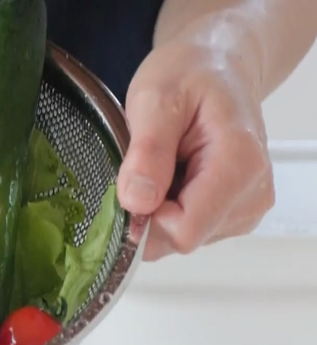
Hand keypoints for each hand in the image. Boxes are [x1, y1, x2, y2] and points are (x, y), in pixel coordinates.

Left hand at [117, 34, 274, 261]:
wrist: (219, 64)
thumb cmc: (190, 73)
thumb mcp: (155, 97)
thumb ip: (147, 151)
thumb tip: (137, 201)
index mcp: (239, 165)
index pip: (183, 232)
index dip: (145, 220)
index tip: (131, 183)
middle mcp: (251, 195)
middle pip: (179, 240)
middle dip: (148, 214)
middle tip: (146, 166)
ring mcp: (245, 210)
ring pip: (177, 240)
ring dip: (157, 211)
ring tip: (165, 165)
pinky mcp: (233, 216)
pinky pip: (184, 232)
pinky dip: (167, 211)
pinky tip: (174, 176)